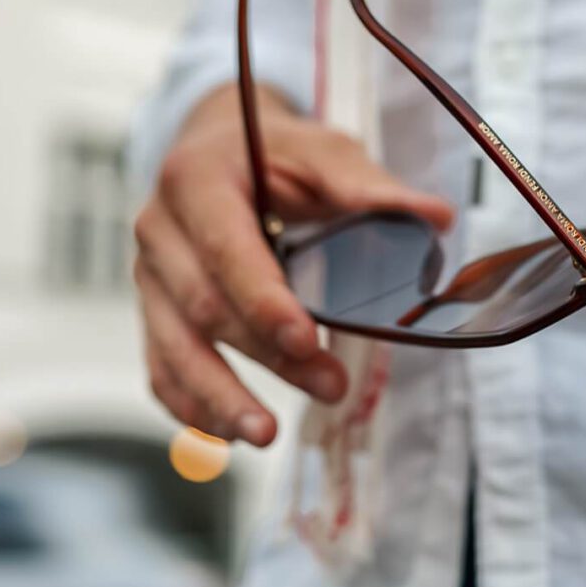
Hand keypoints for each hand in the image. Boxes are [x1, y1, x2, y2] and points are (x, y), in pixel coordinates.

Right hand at [133, 82, 453, 445]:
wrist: (219, 150)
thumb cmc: (275, 153)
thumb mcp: (321, 151)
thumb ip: (368, 186)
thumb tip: (436, 216)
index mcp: (195, 180)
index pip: (225, 248)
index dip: (263, 299)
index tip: (307, 339)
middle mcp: (159, 229)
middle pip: (205, 306)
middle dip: (266, 355)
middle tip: (330, 387)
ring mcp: (148, 274)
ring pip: (175, 347)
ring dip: (219, 397)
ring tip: (266, 436)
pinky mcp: (154, 308)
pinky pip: (160, 365)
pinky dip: (189, 404)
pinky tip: (226, 435)